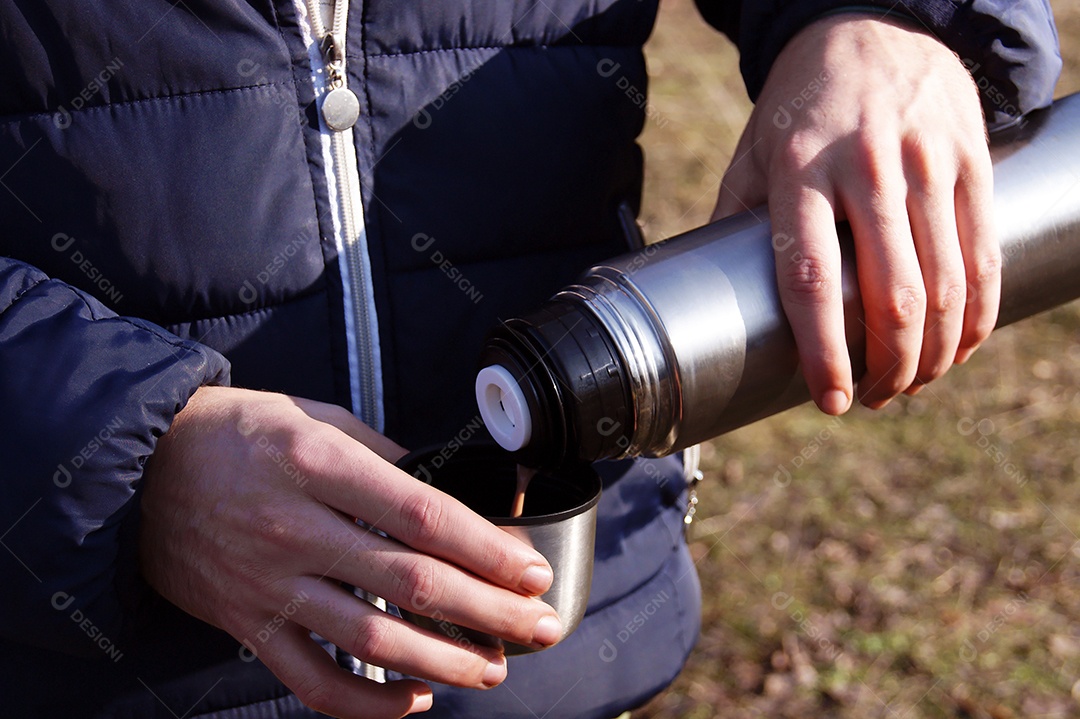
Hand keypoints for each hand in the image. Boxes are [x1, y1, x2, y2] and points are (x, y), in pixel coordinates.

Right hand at [139, 386, 560, 718]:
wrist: (142, 465)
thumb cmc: (239, 432)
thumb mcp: (317, 417)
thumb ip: (384, 459)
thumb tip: (449, 497)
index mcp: (317, 463)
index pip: (421, 515)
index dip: (486, 548)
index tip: (530, 571)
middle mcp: (294, 526)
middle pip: (410, 582)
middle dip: (488, 611)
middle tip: (542, 627)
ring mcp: (267, 582)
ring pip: (369, 639)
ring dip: (443, 661)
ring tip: (494, 668)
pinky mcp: (246, 623)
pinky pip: (310, 679)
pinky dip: (366, 701)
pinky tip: (411, 699)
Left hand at [714, 14, 998, 411]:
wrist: (871, 26)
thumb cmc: (800, 107)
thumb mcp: (752, 153)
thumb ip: (736, 221)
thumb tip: (706, 298)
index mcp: (799, 167)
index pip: (810, 277)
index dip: (823, 351)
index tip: (831, 401)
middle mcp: (867, 165)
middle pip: (892, 294)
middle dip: (887, 365)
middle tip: (873, 398)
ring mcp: (927, 160)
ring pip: (947, 283)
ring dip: (933, 353)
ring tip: (910, 384)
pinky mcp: (971, 158)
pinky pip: (984, 252)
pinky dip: (977, 314)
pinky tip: (959, 346)